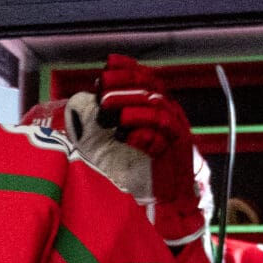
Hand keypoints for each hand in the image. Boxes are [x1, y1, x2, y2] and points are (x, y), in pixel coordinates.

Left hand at [97, 54, 202, 241]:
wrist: (164, 199)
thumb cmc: (139, 168)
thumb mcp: (117, 138)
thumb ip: (106, 118)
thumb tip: (85, 99)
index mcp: (158, 106)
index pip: (147, 78)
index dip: (129, 68)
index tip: (109, 63)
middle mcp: (170, 114)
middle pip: (152, 90)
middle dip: (126, 87)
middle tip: (102, 91)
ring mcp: (176, 132)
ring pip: (158, 110)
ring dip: (132, 110)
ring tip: (111, 116)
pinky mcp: (177, 152)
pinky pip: (163, 138)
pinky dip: (143, 135)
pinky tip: (125, 136)